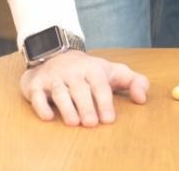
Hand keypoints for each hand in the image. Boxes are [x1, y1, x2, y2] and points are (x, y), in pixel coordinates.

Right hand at [19, 50, 148, 126]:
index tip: (109, 119)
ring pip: (60, 92)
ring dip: (66, 107)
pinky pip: (36, 95)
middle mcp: (73, 72)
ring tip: (73, 123)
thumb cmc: (89, 71)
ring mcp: (54, 77)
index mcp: (93, 69)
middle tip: (91, 124)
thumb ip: (134, 82)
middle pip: (80, 89)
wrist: (55, 54)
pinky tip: (48, 117)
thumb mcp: (114, 72)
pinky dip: (41, 106)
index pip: (100, 85)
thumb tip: (143, 99)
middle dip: (86, 106)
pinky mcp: (36, 84)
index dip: (105, 102)